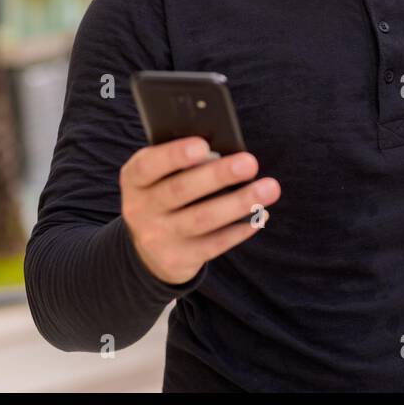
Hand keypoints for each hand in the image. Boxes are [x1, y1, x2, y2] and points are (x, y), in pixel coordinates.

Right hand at [120, 136, 280, 284]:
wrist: (149, 248)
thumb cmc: (165, 193)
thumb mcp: (160, 176)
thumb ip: (181, 163)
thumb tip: (225, 154)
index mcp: (134, 179)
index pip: (148, 165)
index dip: (174, 155)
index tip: (204, 144)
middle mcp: (139, 209)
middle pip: (180, 190)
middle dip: (217, 176)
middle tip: (250, 162)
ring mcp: (157, 238)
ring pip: (202, 219)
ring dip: (239, 203)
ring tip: (269, 188)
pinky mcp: (177, 260)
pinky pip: (214, 244)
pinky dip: (240, 229)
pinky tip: (261, 216)